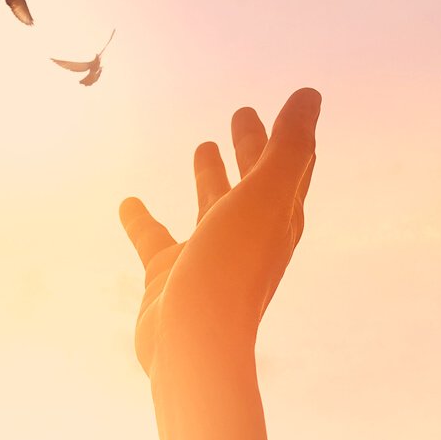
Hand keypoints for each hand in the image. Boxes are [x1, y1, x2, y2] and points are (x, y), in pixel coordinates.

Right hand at [120, 89, 319, 381]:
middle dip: (251, 148)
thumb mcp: (265, 196)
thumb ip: (288, 145)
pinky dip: (143, 220)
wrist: (193, 346)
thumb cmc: (232, 269)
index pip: (291, 167)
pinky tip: (129, 203)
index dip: (290, 134)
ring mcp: (208, 257)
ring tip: (202, 146)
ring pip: (211, 206)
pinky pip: (155, 239)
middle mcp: (247, 237)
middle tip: (241, 114)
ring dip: (210, 177)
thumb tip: (311, 93)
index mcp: (278, 218)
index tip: (290, 103)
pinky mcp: (169, 276)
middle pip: (254, 182)